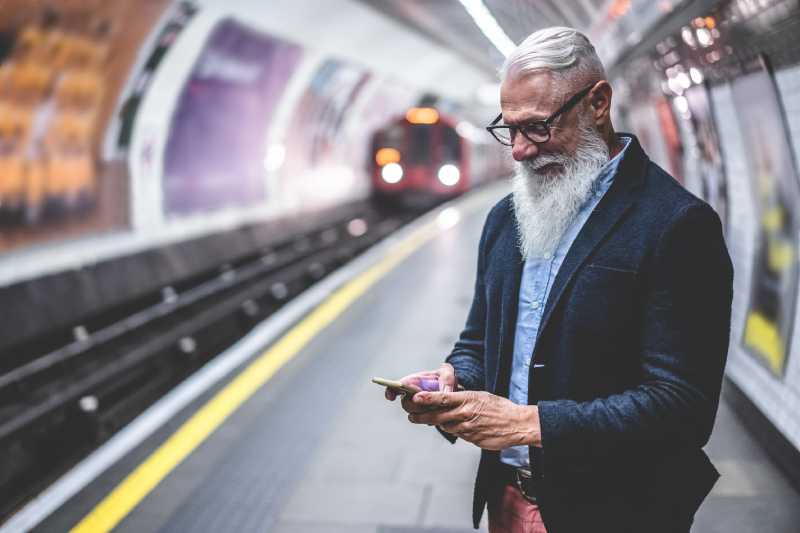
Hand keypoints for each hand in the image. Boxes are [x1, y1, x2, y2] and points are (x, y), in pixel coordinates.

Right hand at [384, 363, 459, 413]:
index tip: (391, 397)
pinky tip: (441, 414)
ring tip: (437, 408)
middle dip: (416, 405)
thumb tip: (445, 392)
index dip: (390, 391)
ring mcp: (418, 407)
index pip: (396, 386)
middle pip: (405, 404)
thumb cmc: (446, 379)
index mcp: (413, 382)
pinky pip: (425, 421)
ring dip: (424, 414)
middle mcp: (412, 395)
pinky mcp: (426, 416)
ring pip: (414, 415)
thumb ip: (447, 378)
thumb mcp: (448, 372)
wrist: (454, 391)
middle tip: (431, 403)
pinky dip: (432, 419)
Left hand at [407, 390, 540, 449]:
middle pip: (437, 416)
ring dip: (440, 423)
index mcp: (467, 400)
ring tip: (433, 419)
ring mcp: (468, 429)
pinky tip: (461, 426)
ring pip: (446, 426)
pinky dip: (456, 430)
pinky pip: (458, 434)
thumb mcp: (480, 396)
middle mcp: (465, 414)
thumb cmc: (500, 407)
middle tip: (411, 416)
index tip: (414, 398)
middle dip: (421, 416)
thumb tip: (446, 400)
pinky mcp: (472, 440)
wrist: (517, 424)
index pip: (442, 398)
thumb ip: (463, 399)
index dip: (426, 399)